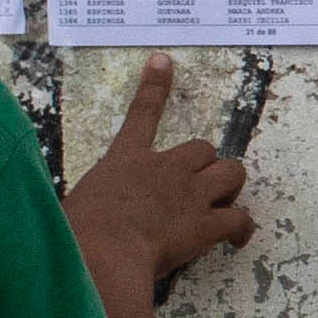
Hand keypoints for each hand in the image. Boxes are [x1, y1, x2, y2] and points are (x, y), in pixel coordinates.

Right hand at [64, 59, 259, 306]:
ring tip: (222, 205)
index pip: (142, 113)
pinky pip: (240, 219)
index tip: (163, 61)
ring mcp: (190, 194)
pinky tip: (236, 240)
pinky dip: (241, 228)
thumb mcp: (75, 206)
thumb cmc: (76, 236)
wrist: (102, 256)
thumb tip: (83, 215)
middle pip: (202, 148)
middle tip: (196, 190)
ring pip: (231, 173)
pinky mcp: (207, 224)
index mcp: (126, 160)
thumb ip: (90, 200)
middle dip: (204, 166)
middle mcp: (165, 169)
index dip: (154, 85)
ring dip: (229, 187)